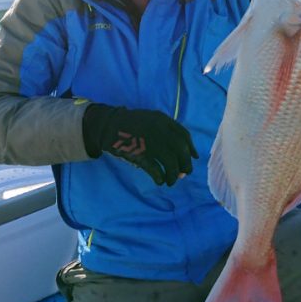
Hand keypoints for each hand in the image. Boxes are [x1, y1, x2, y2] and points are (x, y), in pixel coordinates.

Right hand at [83, 104, 197, 185]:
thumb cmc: (131, 125)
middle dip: (185, 164)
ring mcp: (149, 142)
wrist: (107, 125)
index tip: (193, 158)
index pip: (184, 135)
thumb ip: (166, 131)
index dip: (191, 148)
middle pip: (181, 150)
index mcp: (162, 120)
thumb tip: (182, 151)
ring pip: (170, 162)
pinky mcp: (139, 154)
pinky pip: (155, 169)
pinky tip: (160, 180)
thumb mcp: (151, 120)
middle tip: (183, 174)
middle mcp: (159, 130)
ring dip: (173, 175)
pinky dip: (160, 177)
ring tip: (171, 181)